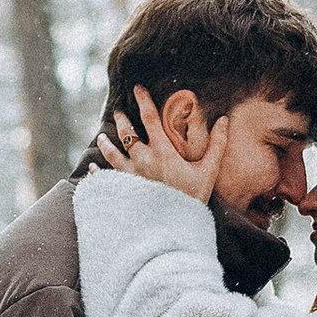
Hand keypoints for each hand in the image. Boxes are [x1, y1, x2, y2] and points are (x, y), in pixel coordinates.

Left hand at [90, 84, 223, 201]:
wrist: (175, 227)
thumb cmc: (193, 199)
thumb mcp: (208, 171)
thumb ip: (217, 145)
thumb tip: (224, 121)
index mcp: (163, 152)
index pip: (150, 118)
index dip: (143, 100)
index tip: (137, 88)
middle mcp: (143, 160)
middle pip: (127, 133)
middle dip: (121, 119)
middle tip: (118, 112)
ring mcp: (130, 176)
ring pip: (111, 154)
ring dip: (105, 143)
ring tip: (101, 137)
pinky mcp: (123, 191)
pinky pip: (105, 179)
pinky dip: (96, 173)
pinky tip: (91, 169)